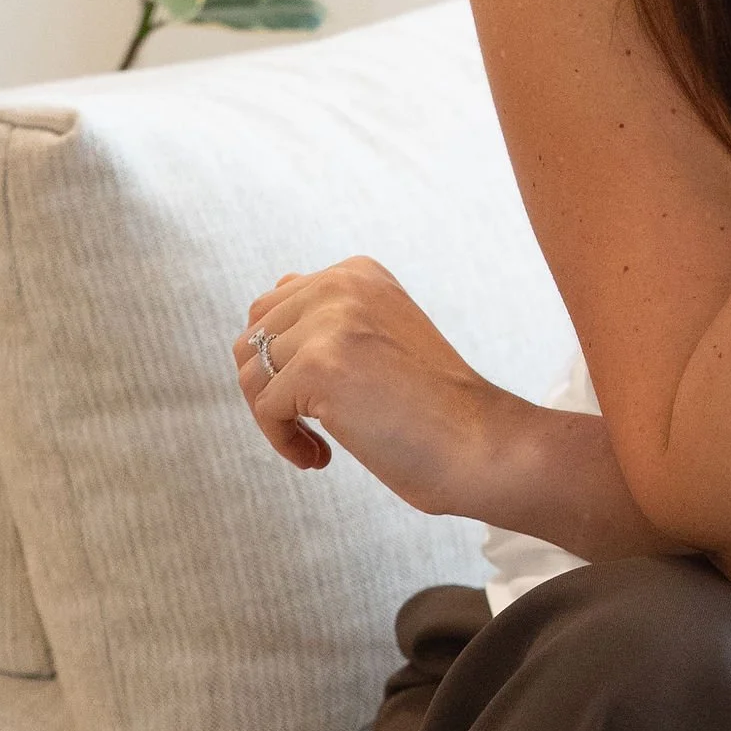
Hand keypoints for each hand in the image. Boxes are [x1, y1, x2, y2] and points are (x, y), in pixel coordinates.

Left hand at [235, 259, 507, 513]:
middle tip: (310, 423)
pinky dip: (284, 442)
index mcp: (357, 272)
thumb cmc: (433, 407)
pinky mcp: (318, 366)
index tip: (319, 397)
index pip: (274, 306)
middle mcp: (341, 284)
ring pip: (250, 374)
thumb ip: (327, 316)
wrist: (480, 444)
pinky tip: (322, 458)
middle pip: (253, 337)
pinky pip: (265, 410)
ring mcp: (330, 322)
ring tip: (317, 444)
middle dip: (269, 387)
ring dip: (275, 417)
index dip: (283, 362)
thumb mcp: (379, 336)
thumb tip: (261, 316)